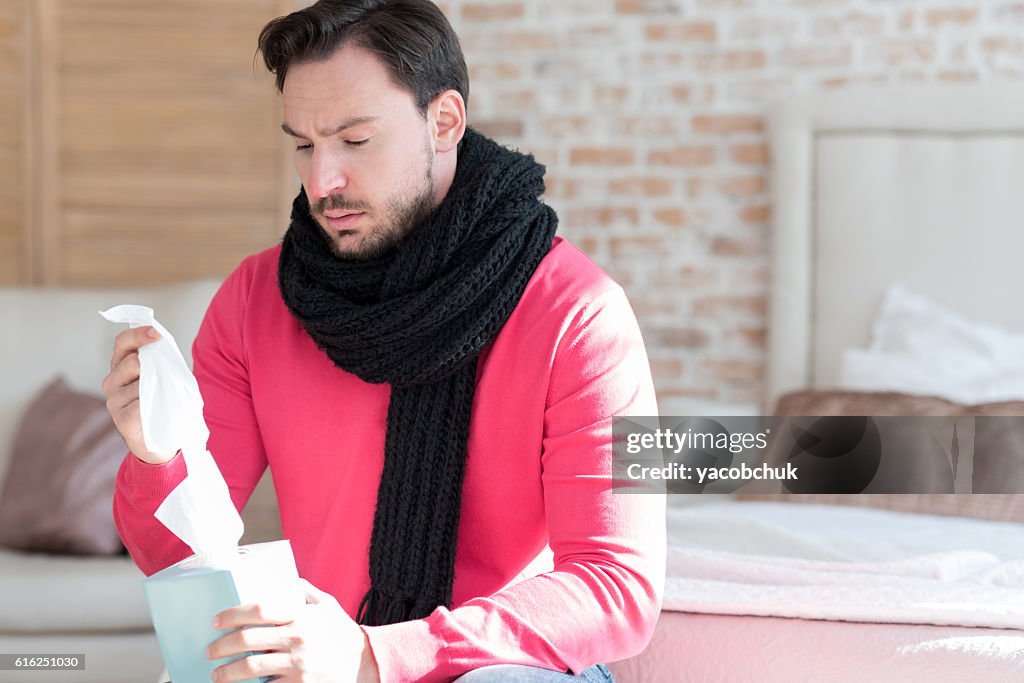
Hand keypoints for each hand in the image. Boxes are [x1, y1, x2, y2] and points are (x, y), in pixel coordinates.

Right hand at [101, 325, 168, 463]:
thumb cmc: (163, 403)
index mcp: (121, 367)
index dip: (137, 335)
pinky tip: (156, 411)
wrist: (160, 439)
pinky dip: (154, 405)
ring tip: (161, 398)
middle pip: (130, 361)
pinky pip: (141, 403)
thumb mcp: (163, 377)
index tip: (155, 333)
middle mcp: (112, 381)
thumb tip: (163, 345)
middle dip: (150, 363)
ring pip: (139, 383)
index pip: (122, 343)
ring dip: (157, 388)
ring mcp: (113, 400)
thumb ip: (160, 361)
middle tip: (163, 374)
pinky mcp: (121, 418)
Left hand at [207, 579, 379, 682]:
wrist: (366, 663)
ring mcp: (298, 665)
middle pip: (247, 640)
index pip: (259, 611)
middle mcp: (298, 638)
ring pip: (251, 669)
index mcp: (301, 615)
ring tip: (216, 675)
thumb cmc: (343, 633)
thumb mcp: (328, 605)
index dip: (232, 615)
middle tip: (210, 651)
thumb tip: (284, 580)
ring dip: (228, 673)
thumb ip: (304, 591)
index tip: (216, 621)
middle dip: (221, 647)